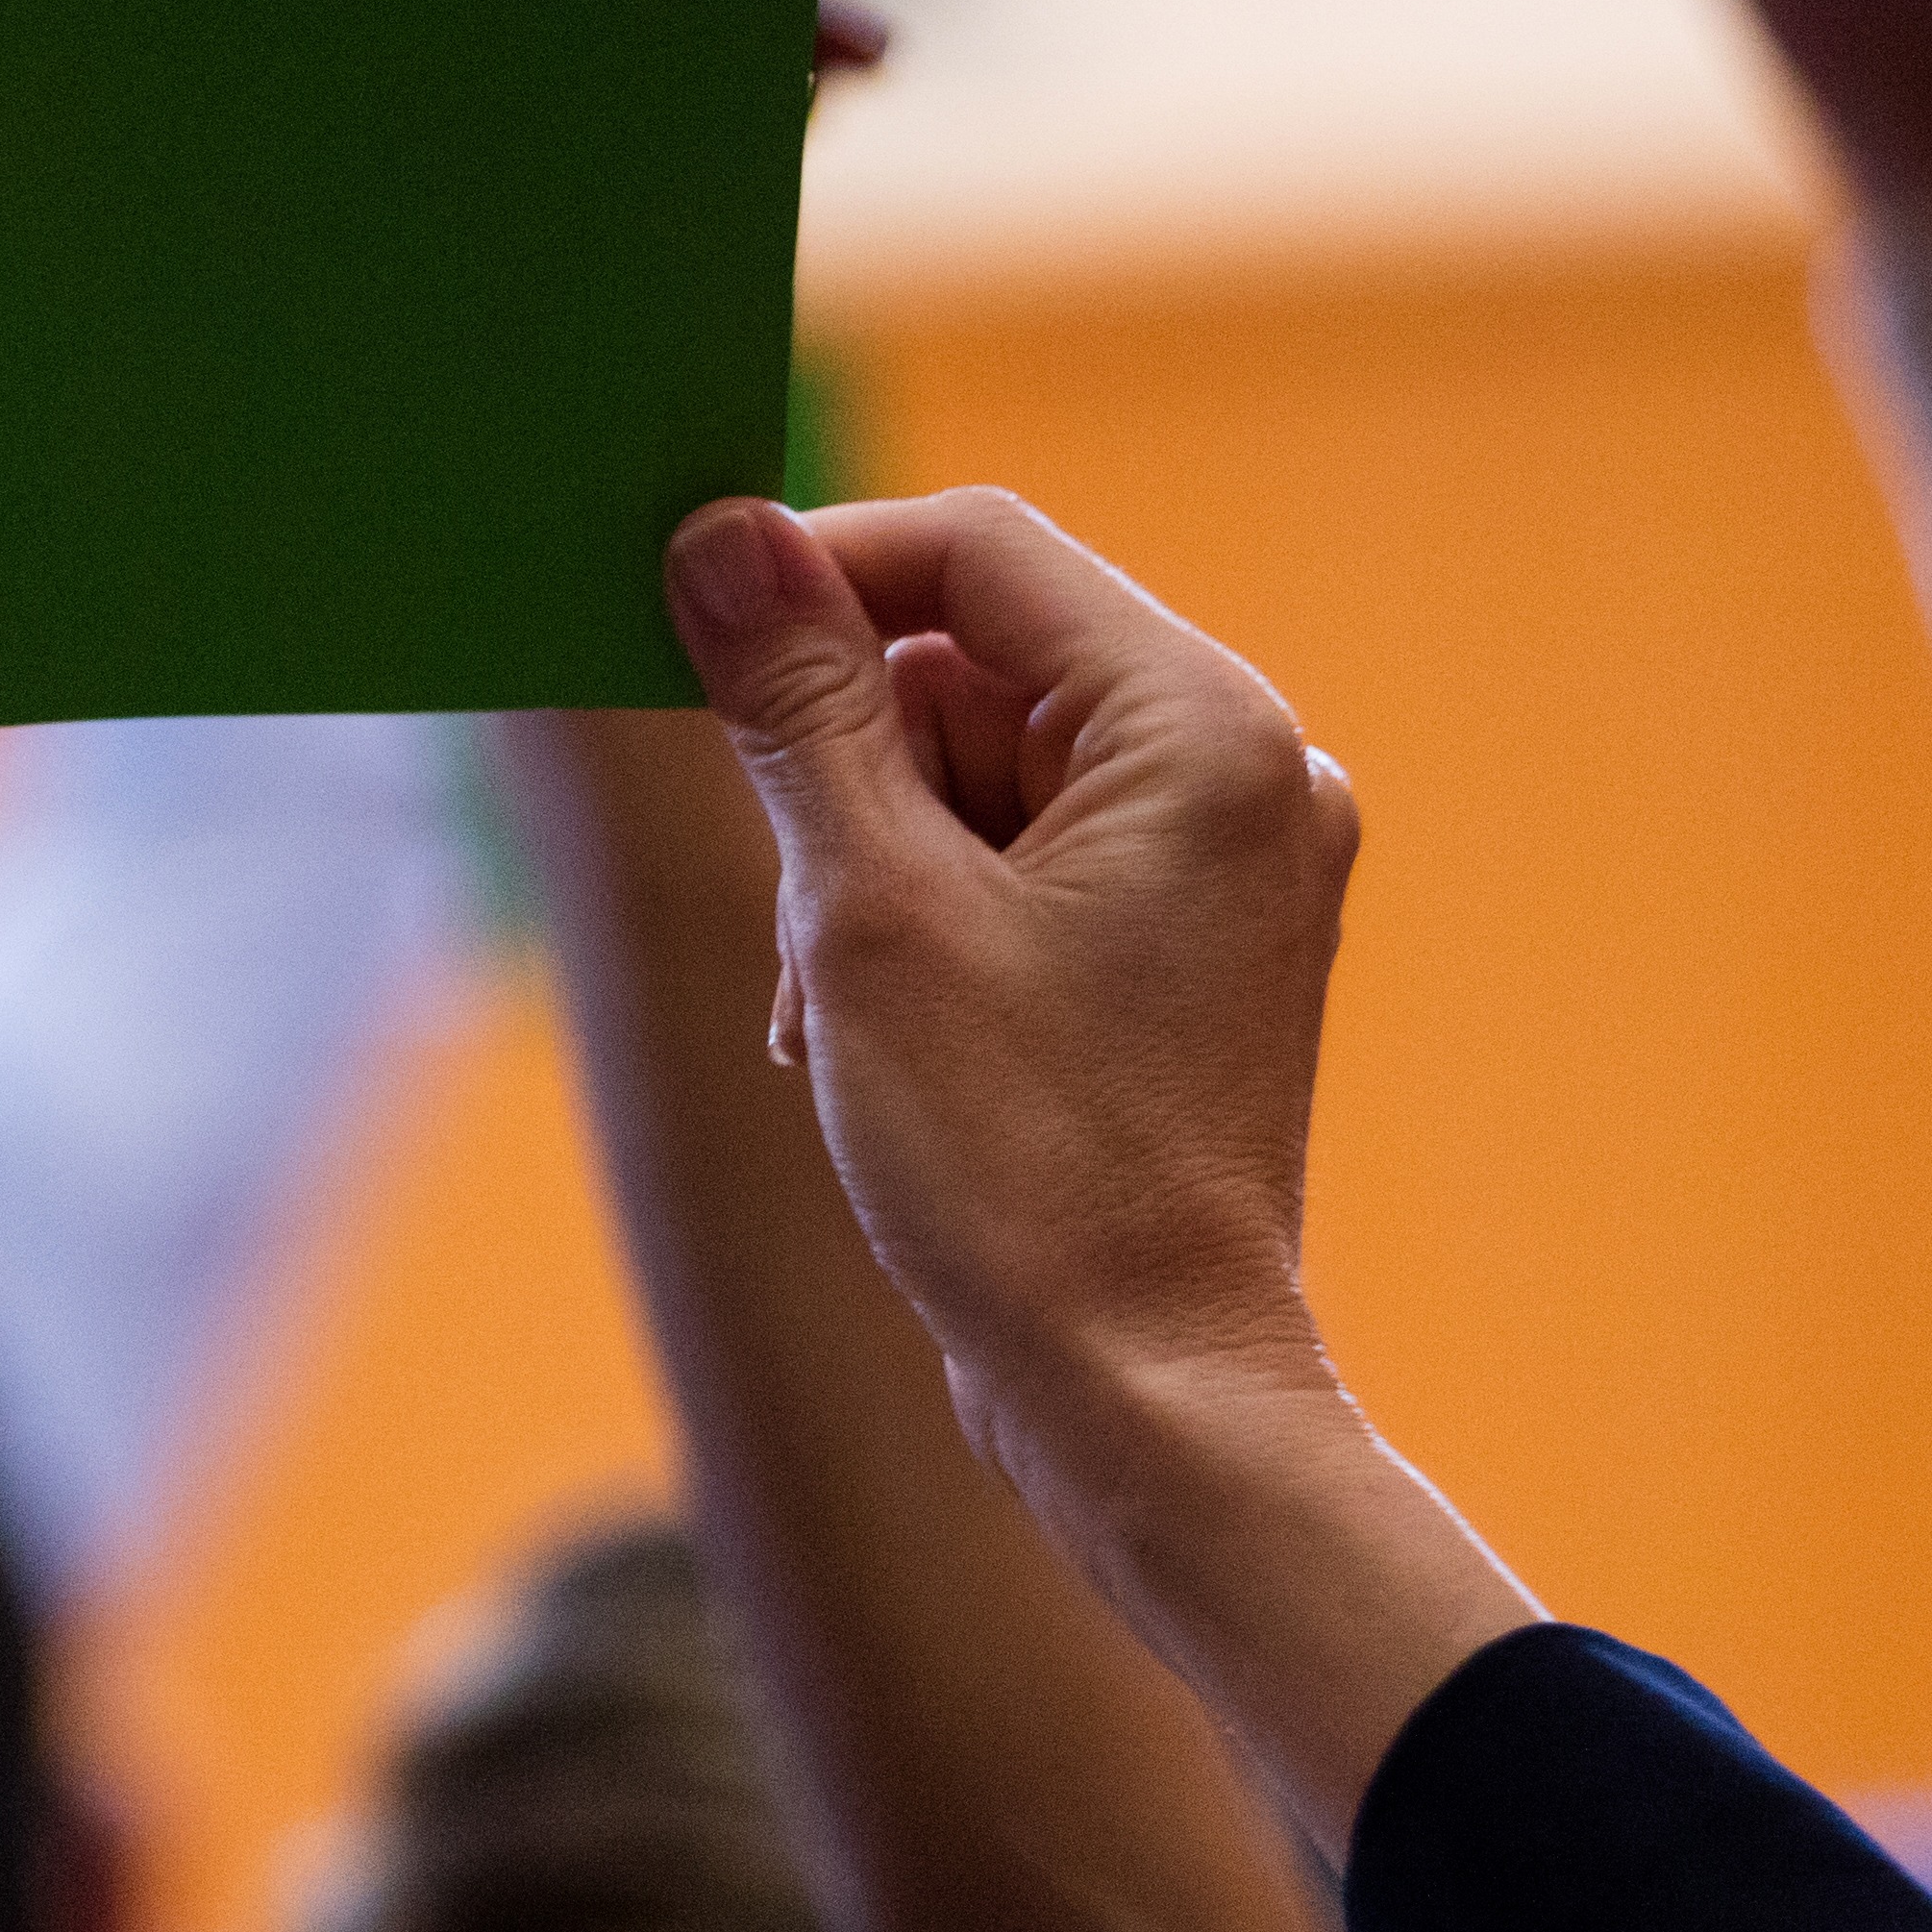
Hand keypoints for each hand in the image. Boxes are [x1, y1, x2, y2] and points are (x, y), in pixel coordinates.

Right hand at [662, 495, 1360, 1487]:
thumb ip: (797, 705)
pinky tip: (883, 1043)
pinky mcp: (1192, 950)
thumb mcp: (866, 911)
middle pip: (974, 668)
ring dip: (872, 871)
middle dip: (847, 778)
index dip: (817, 575)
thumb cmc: (1022, 1166)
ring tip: (846, 1019)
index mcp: (1203, 730)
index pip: (978, 553)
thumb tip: (721, 537)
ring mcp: (1231, 867)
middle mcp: (1248, 773)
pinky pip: (1026, 864)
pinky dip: (929, 925)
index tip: (682, 633)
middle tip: (808, 931)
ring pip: (981, 775)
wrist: (1144, 1394)